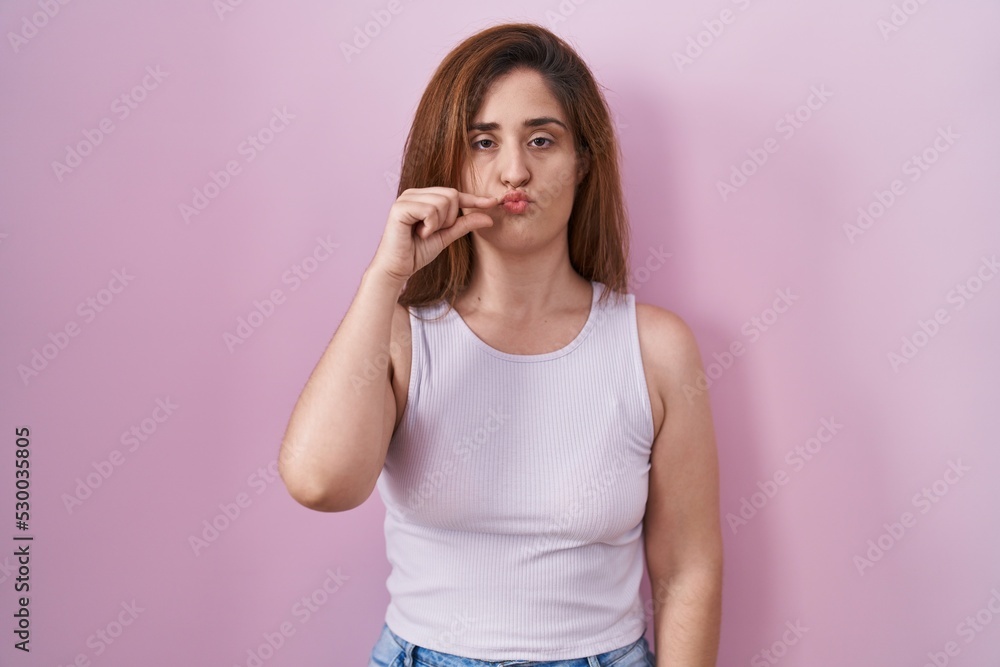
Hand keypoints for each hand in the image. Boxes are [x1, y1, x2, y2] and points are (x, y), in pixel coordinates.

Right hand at [370, 187, 497, 284]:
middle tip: (433, 232)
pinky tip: (418, 233)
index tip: (494, 202)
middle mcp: (414, 193)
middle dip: (449, 218)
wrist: (397, 268)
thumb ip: (464, 224)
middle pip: (451, 194)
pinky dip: (430, 226)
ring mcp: (406, 198)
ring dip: (439, 224)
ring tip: (424, 233)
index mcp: (423, 197)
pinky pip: (430, 210)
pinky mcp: (400, 207)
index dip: (474, 199)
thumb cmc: (417, 252)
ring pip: (443, 201)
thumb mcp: (446, 236)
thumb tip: (489, 217)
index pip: (454, 194)